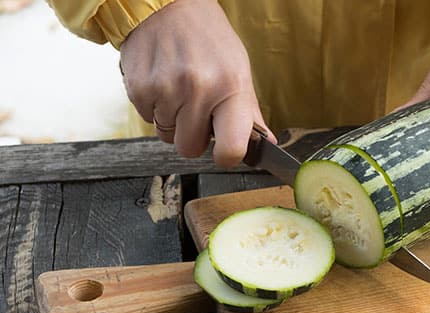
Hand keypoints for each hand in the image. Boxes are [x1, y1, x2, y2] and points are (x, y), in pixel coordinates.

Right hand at [119, 0, 272, 167]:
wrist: (166, 6)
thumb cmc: (208, 38)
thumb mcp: (239, 70)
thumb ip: (249, 112)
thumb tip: (266, 144)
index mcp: (231, 87)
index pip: (232, 149)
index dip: (227, 157)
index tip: (225, 151)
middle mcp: (199, 90)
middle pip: (190, 149)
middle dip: (193, 136)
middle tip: (197, 111)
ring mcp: (166, 90)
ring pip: (166, 136)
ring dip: (172, 120)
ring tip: (179, 89)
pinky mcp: (140, 88)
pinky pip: (147, 119)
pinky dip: (154, 107)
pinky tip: (162, 81)